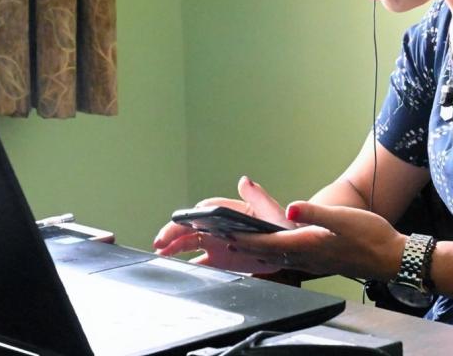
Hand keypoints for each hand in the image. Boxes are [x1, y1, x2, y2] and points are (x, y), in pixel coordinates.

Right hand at [152, 176, 293, 273]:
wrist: (292, 250)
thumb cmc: (285, 228)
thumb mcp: (273, 212)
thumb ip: (258, 197)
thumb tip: (244, 180)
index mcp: (230, 211)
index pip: (204, 209)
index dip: (189, 214)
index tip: (177, 220)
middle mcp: (220, 225)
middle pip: (191, 226)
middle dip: (174, 233)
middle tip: (160, 243)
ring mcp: (219, 242)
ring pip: (190, 243)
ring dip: (174, 248)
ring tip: (160, 255)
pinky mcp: (221, 261)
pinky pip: (200, 263)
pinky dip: (187, 266)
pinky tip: (177, 271)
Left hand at [229, 201, 406, 280]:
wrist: (392, 257)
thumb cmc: (370, 236)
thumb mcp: (343, 218)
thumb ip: (315, 213)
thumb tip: (291, 208)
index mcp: (308, 245)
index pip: (269, 244)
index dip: (247, 239)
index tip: (228, 234)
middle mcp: (307, 257)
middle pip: (268, 254)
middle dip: (247, 248)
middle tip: (227, 240)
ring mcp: (314, 262)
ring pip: (278, 259)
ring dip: (259, 253)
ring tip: (243, 246)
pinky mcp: (321, 262)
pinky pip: (290, 261)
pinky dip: (275, 255)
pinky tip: (275, 252)